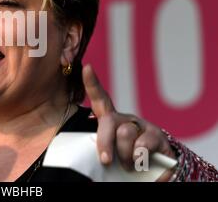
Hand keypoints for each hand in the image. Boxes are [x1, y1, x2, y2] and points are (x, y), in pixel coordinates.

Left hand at [83, 64, 175, 179]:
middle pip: (109, 121)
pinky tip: (142, 163)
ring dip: (124, 156)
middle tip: (105, 160)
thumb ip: (101, 153)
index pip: (100, 100)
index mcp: (112, 123)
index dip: (93, 84)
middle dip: (104, 141)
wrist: (157, 178)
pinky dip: (139, 158)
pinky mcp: (158, 137)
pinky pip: (143, 144)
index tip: (87, 67)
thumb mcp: (110, 159)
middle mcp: (126, 120)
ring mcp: (143, 126)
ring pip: (125, 134)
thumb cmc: (126, 167)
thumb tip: (93, 160)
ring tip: (128, 166)